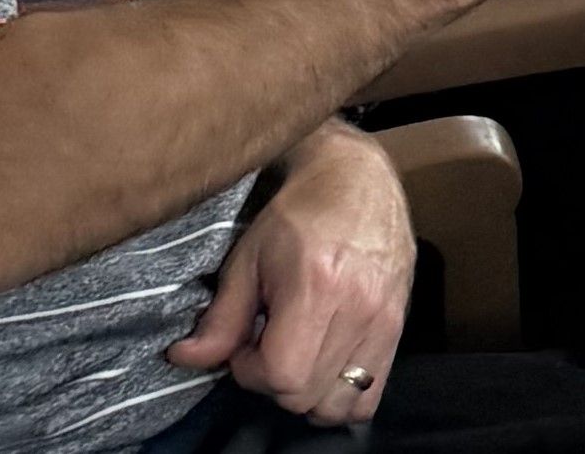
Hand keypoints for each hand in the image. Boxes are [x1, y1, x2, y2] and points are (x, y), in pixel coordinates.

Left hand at [168, 122, 410, 426]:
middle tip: (266, 346)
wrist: (357, 179)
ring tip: (296, 356)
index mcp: (318, 286)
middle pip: (307, 395)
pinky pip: (371, 395)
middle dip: (274, 381)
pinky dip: (342, 395)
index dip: (250, 372)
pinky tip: (324, 365)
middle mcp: (360, 307)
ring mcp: (386, 319)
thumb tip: (184, 357)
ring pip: (340, 405)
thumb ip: (221, 316)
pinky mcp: (399, 325)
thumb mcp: (247, 258)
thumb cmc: (296, 214)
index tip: (243, 345)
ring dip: (308, 394)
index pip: (282, 373)